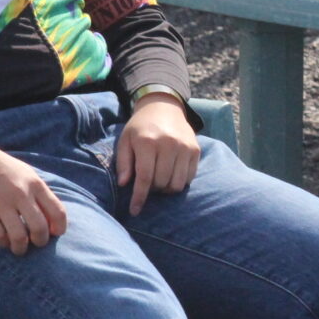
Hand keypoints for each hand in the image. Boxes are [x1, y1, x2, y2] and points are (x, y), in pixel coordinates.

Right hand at [0, 121, 66, 254]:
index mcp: (36, 184)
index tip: (55, 234)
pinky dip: (3, 243)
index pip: (57, 212)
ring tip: (19, 248)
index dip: (60, 228)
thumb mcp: (27, 174)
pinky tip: (4, 241)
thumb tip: (52, 219)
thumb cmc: (3, 167)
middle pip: (40, 228)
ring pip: (19, 236)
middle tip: (36, 243)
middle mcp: (21, 194)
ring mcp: (1, 203)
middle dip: (41, 241)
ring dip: (21, 248)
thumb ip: (40, 193)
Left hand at [116, 95, 200, 215]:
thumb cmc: (140, 127)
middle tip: (147, 182)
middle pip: (161, 183)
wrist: (163, 107)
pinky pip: (189, 177)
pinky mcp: (195, 150)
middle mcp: (169, 144)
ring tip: (160, 180)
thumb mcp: (125, 141)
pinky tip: (171, 173)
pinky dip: (179, 181)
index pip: (144, 178)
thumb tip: (124, 184)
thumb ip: (123, 163)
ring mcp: (184, 147)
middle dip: (152, 190)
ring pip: (177, 183)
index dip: (139, 197)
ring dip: (166, 188)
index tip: (135, 211)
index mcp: (148, 142)